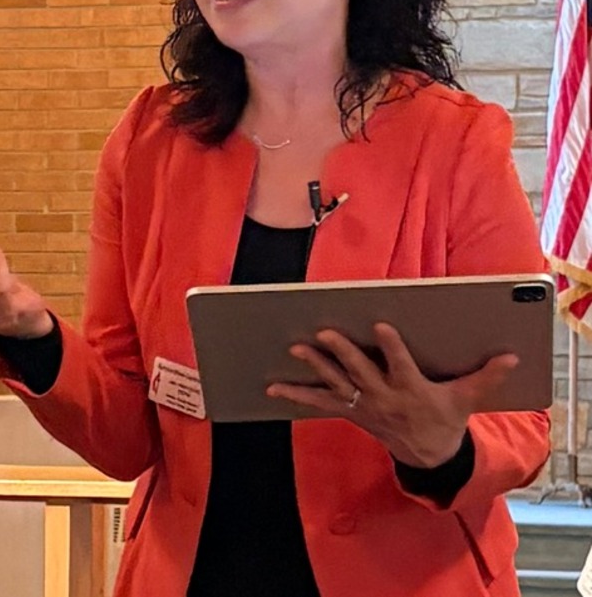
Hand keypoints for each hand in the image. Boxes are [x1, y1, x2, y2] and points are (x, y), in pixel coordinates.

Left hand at [267, 323, 517, 467]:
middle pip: (361, 373)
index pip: (401, 365)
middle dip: (342, 354)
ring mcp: (364, 406)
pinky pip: (319, 403)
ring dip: (314, 368)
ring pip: (336, 384)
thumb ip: (485, 377)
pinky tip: (272, 385)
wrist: (428, 458)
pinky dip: (296, 394)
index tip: (380, 326)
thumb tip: (511, 357)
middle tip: (324, 333)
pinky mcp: (350, 411)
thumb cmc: (445, 419)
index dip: (391, 347)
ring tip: (295, 348)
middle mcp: (384, 398)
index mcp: (412, 390)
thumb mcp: (466, 399)